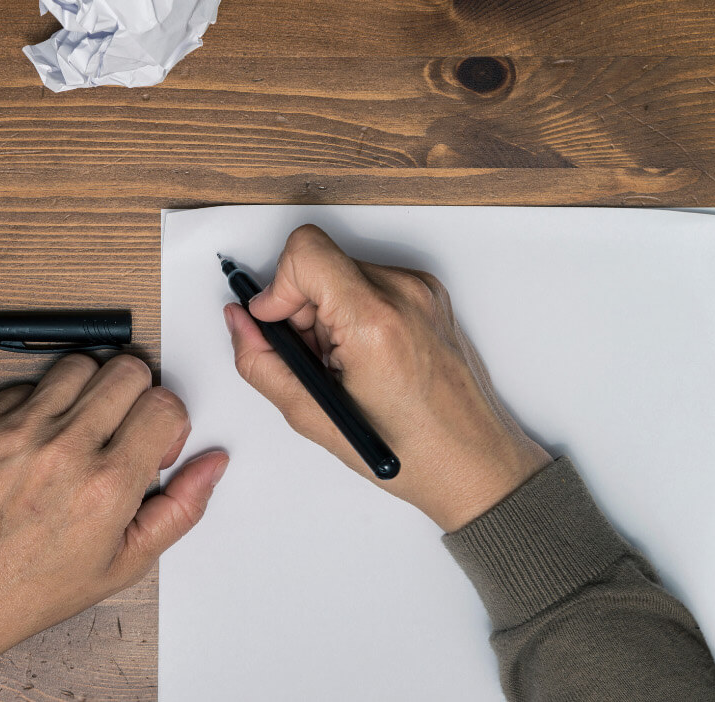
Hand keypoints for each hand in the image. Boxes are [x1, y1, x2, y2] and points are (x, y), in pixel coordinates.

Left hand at [0, 353, 228, 666]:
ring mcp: (16, 431)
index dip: (168, 423)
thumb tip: (212, 463)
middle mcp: (62, 449)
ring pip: (79, 364)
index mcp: (106, 485)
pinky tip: (40, 441)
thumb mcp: (126, 562)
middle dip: (135, 397)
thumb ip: (180, 509)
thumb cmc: (40, 585)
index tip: (153, 445)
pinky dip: (41, 404)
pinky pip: (28, 382)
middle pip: (127, 370)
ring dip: (89, 391)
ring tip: (80, 432)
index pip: (164, 404)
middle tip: (120, 434)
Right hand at [225, 224, 550, 531]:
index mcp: (375, 322)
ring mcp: (422, 289)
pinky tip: (363, 357)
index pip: (306, 251)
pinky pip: (368, 282)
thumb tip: (241, 324)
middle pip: (319, 263)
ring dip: (326, 312)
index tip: (276, 321)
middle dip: (300, 307)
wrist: (474, 463)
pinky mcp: (430, 293)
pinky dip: (352, 312)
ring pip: (340, 272)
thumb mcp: (315, 417)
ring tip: (343, 363)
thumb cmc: (410, 452)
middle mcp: (404, 293)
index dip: (277, 286)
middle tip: (315, 358)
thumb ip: (263, 363)